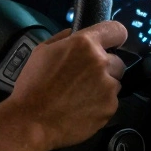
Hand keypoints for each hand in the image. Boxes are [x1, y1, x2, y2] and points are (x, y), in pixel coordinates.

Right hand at [9, 21, 126, 150]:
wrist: (32, 120)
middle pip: (117, 61)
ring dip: (103, 86)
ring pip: (114, 82)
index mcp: (84, 44)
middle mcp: (101, 62)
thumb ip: (63, 38)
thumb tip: (75, 34)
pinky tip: (82, 108)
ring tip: (80, 95)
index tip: (109, 44)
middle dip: (105, 67)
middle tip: (84, 77)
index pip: (117, 30)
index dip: (114, 37)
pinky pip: (111, 102)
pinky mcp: (111, 108)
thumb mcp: (41, 51)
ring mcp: (108, 87)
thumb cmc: (33, 84)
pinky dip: (100, 104)